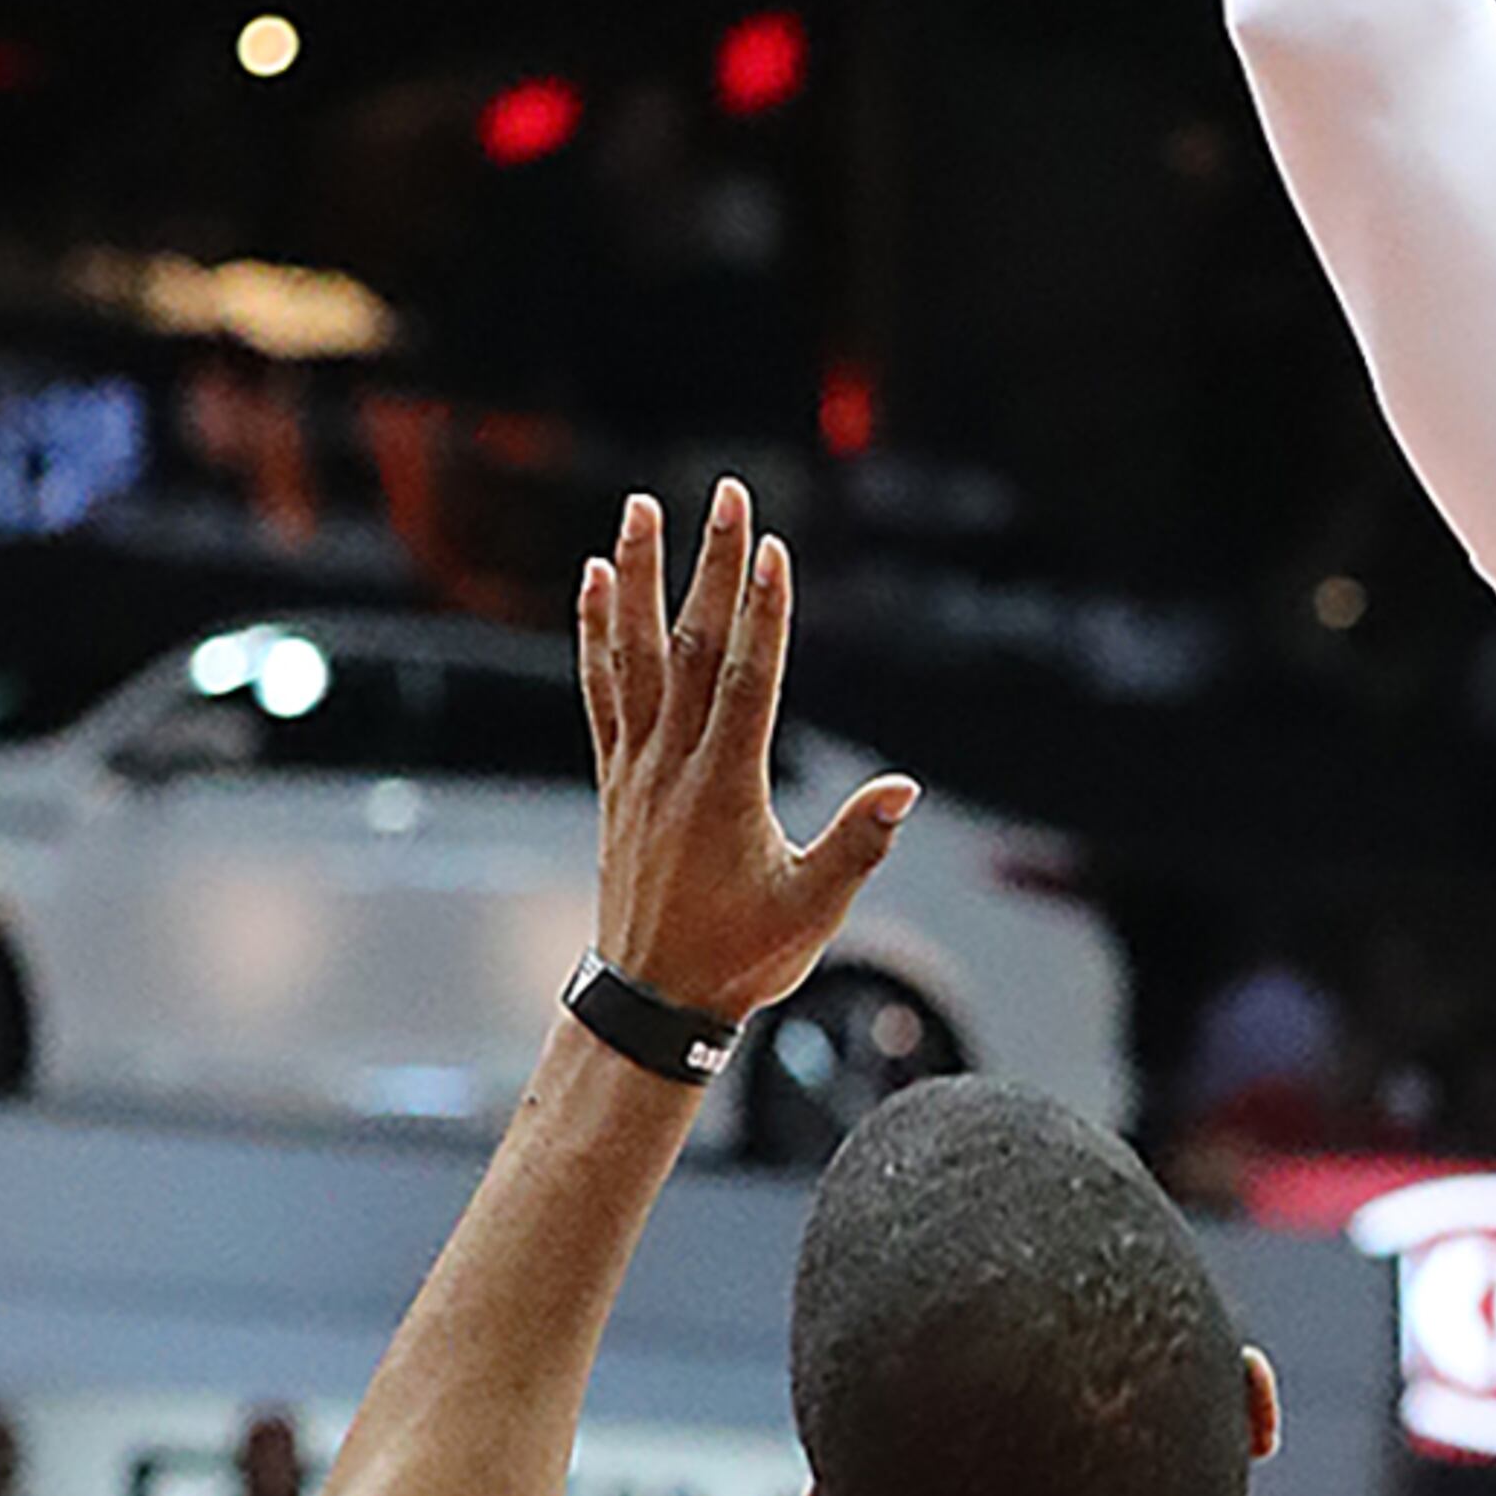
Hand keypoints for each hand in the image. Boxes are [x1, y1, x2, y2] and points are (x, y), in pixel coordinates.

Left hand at [577, 483, 918, 1035]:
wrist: (651, 1000)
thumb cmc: (740, 957)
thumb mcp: (812, 911)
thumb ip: (857, 846)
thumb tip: (903, 789)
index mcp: (727, 788)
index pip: (748, 682)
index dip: (763, 613)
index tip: (772, 548)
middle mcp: (674, 764)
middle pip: (693, 646)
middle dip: (712, 566)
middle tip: (725, 495)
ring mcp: (637, 766)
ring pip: (634, 654)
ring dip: (638, 577)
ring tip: (639, 509)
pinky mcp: (617, 777)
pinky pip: (601, 690)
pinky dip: (595, 633)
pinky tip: (592, 584)